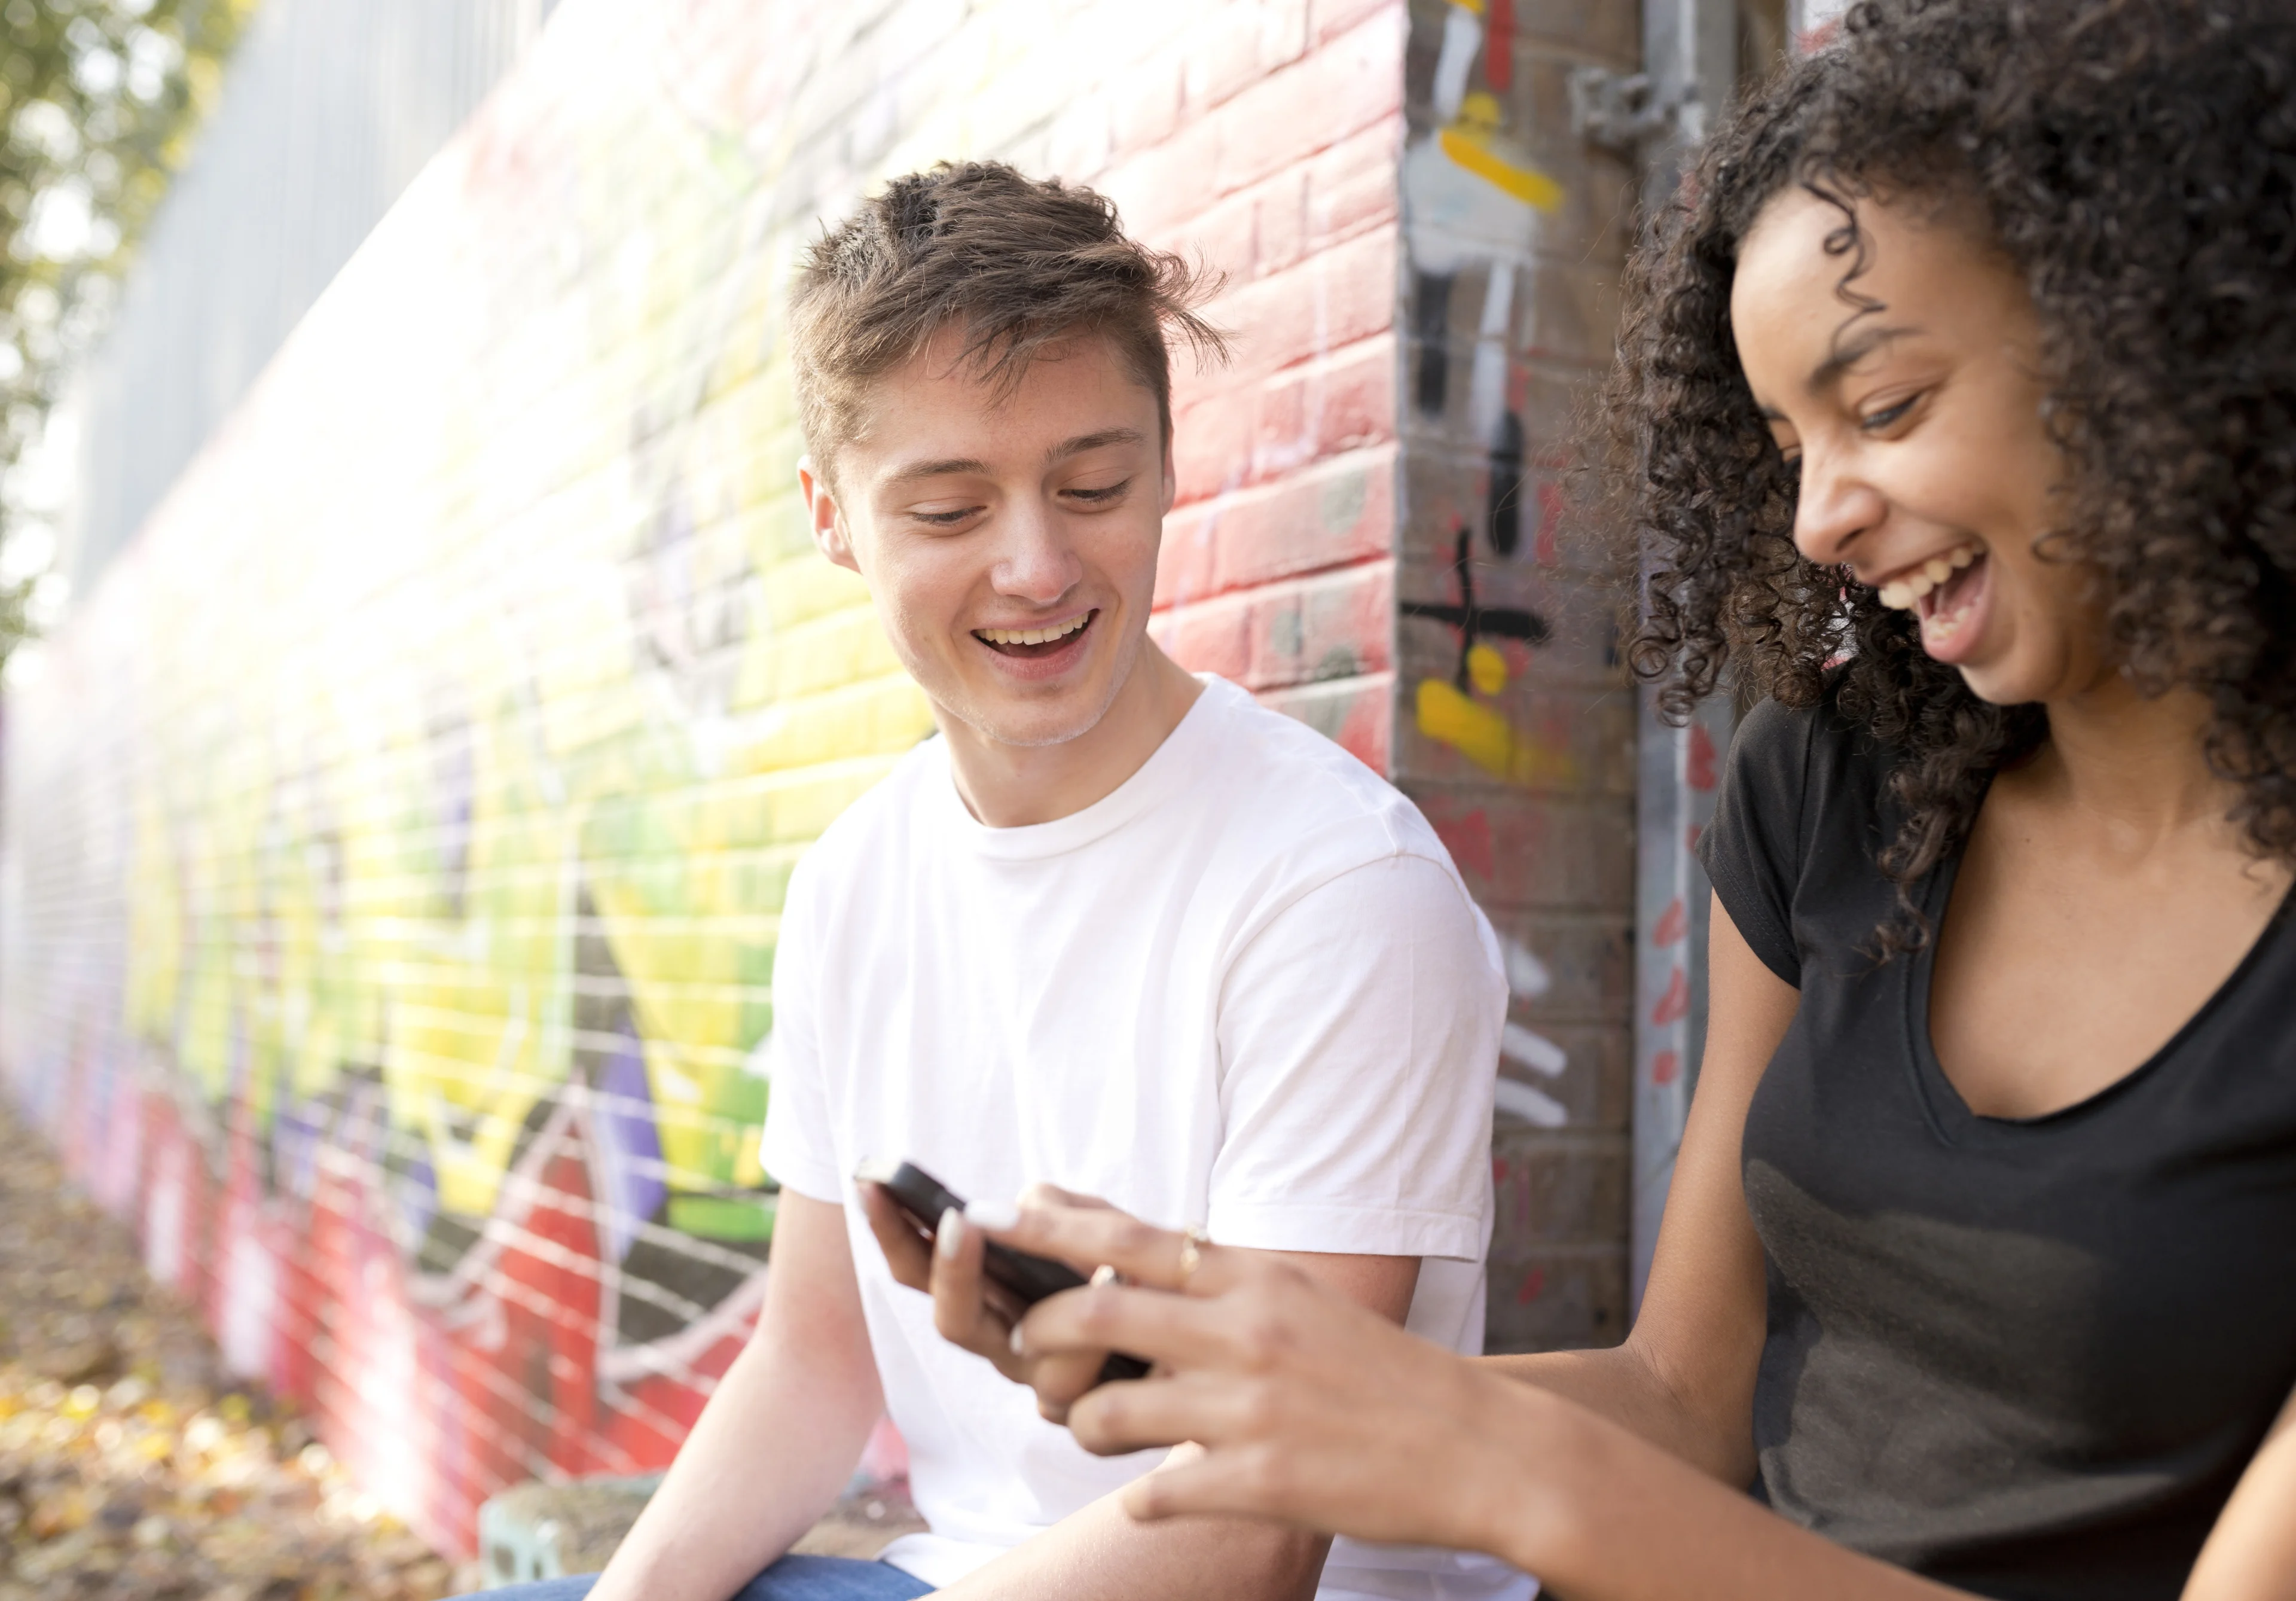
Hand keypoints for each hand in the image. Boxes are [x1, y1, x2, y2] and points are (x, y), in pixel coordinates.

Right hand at [858, 1180, 1127, 1420]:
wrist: (1199, 1336)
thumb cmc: (1141, 1271)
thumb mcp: (1100, 1224)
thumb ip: (1059, 1212)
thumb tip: (1021, 1208)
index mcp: (987, 1298)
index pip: (917, 1268)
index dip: (890, 1230)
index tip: (873, 1182)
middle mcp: (1005, 1346)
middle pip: (953, 1323)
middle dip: (951, 1272)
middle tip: (959, 1221)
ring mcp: (1045, 1384)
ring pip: (1023, 1360)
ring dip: (1055, 1314)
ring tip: (1093, 1266)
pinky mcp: (1090, 1414)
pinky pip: (1081, 1388)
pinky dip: (1102, 1343)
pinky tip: (1130, 1293)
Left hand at [981, 1200, 1570, 1559]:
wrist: (1477, 1448)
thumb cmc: (1378, 1372)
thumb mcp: (1299, 1299)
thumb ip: (1217, 1279)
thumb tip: (1125, 1255)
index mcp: (1256, 1281)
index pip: (1130, 1241)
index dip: (1050, 1226)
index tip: (990, 1215)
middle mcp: (1245, 1335)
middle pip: (1095, 1315)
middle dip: (1040, 1330)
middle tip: (1027, 1345)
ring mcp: (1248, 1413)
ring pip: (1105, 1415)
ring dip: (1082, 1425)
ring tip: (1096, 1428)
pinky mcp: (1257, 1487)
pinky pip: (1153, 1496)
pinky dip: (1143, 1499)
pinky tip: (1163, 1496)